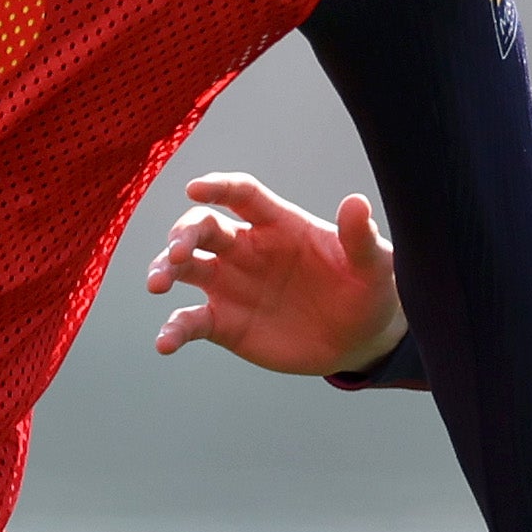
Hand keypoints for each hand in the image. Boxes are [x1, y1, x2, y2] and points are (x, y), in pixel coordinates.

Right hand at [142, 173, 408, 374]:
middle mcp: (247, 249)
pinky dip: (174, 331)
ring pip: (186, 268)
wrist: (359, 339)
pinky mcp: (225, 323)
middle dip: (183, 234)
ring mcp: (231, 285)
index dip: (218, 187)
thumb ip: (360, 237)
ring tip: (157, 284)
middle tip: (176, 253)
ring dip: (164, 270)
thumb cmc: (367, 290)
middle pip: (203, 228)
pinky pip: (191, 322)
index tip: (196, 188)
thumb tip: (356, 203)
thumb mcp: (374, 265)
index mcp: (279, 224)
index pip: (242, 195)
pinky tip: (164, 344)